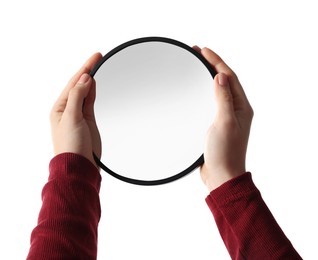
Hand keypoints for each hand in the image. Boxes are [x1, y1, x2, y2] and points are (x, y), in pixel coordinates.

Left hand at [50, 53, 102, 167]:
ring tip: (97, 66)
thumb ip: (78, 97)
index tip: (96, 57)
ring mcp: (79, 114)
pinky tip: (95, 83)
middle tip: (98, 57)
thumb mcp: (72, 118)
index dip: (85, 68)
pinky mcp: (88, 120)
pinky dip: (93, 91)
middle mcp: (68, 108)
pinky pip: (90, 101)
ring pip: (85, 92)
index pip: (74, 82)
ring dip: (91, 79)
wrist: (80, 165)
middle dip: (88, 70)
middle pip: (79, 85)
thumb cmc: (71, 145)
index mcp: (60, 107)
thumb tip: (85, 79)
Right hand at [194, 47, 253, 191]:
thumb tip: (220, 77)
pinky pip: (208, 102)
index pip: (229, 77)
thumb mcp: (225, 123)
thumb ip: (223, 99)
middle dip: (210, 65)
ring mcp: (224, 116)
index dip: (216, 61)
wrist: (221, 175)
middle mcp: (234, 109)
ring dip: (205, 77)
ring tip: (194, 66)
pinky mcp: (214, 124)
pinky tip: (192, 91)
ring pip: (215, 90)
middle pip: (223, 80)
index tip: (203, 50)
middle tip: (196, 53)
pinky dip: (201, 92)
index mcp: (240, 107)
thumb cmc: (225, 152)